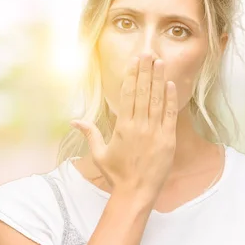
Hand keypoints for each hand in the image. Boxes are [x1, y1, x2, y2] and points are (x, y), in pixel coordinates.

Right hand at [71, 54, 177, 201]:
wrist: (137, 191)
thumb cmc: (117, 173)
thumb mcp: (100, 153)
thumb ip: (90, 134)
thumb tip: (74, 121)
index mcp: (123, 126)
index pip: (128, 95)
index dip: (132, 76)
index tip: (134, 61)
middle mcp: (139, 126)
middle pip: (143, 92)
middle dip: (146, 71)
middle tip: (148, 53)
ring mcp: (155, 131)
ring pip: (157, 100)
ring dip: (158, 79)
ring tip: (160, 62)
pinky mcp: (168, 139)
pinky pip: (170, 115)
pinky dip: (170, 99)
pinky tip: (170, 84)